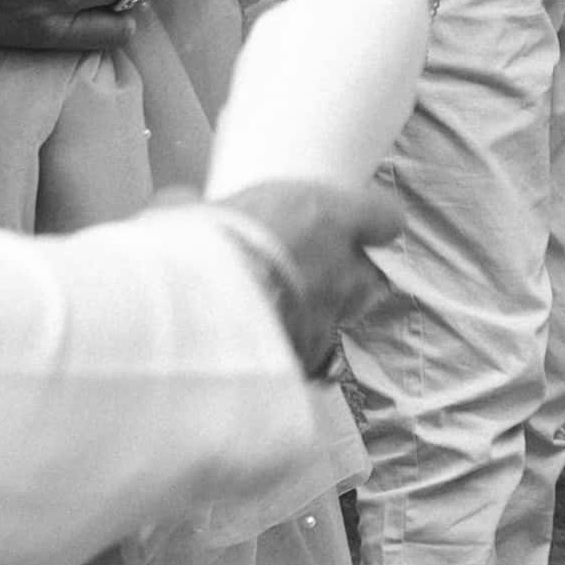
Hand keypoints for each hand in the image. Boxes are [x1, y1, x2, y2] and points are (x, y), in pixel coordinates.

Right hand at [209, 177, 391, 370]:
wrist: (195, 318)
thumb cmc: (198, 253)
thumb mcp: (190, 216)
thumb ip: (195, 209)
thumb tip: (181, 205)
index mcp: (325, 218)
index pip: (382, 216)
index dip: (372, 222)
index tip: (359, 222)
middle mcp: (340, 269)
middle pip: (370, 276)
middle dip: (350, 277)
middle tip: (313, 272)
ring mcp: (328, 318)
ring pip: (342, 317)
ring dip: (319, 315)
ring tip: (282, 314)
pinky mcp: (307, 359)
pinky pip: (310, 353)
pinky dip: (293, 349)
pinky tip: (265, 349)